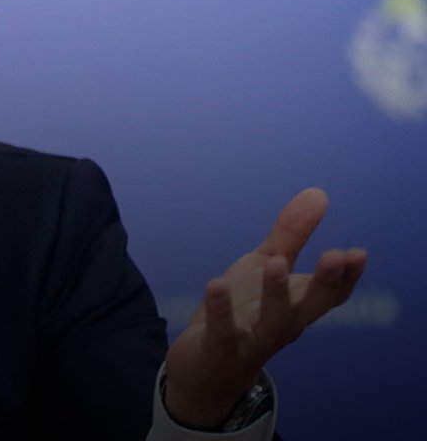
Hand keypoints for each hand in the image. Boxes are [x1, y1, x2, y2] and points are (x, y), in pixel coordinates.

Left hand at [164, 188, 366, 427]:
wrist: (204, 368)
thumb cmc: (243, 311)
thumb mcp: (263, 268)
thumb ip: (290, 235)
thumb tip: (319, 193)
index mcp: (297, 305)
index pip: (330, 294)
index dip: (346, 277)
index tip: (358, 253)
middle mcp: (282, 325)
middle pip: (310, 307)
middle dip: (325, 283)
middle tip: (336, 255)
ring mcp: (251, 339)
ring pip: (272, 321)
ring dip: (276, 293)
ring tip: (275, 262)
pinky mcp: (219, 349)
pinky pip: (222, 331)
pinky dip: (220, 309)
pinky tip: (216, 283)